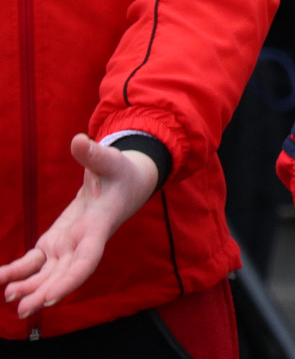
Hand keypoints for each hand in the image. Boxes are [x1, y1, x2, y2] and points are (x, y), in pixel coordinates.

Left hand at [0, 135, 159, 315]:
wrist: (125, 182)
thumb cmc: (120, 171)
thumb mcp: (111, 160)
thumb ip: (94, 155)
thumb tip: (77, 140)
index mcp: (98, 227)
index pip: (86, 260)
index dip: (70, 280)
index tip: (52, 297)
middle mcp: (83, 242)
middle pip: (64, 274)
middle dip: (44, 292)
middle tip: (22, 309)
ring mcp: (68, 244)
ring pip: (49, 272)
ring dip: (31, 287)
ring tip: (10, 299)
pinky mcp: (56, 241)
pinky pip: (36, 262)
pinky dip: (20, 272)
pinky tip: (1, 280)